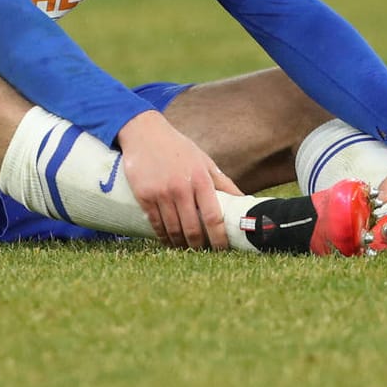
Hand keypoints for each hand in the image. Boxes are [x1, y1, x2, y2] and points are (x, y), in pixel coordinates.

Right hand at [116, 110, 241, 249]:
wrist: (145, 133)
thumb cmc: (178, 148)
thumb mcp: (204, 161)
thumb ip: (223, 182)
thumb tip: (243, 201)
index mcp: (201, 179)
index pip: (213, 217)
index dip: (219, 238)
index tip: (222, 249)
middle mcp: (181, 188)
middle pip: (193, 229)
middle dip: (199, 246)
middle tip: (203, 253)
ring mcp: (161, 193)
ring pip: (173, 230)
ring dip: (181, 244)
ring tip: (186, 249)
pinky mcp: (144, 196)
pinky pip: (155, 224)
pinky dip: (163, 236)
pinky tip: (168, 240)